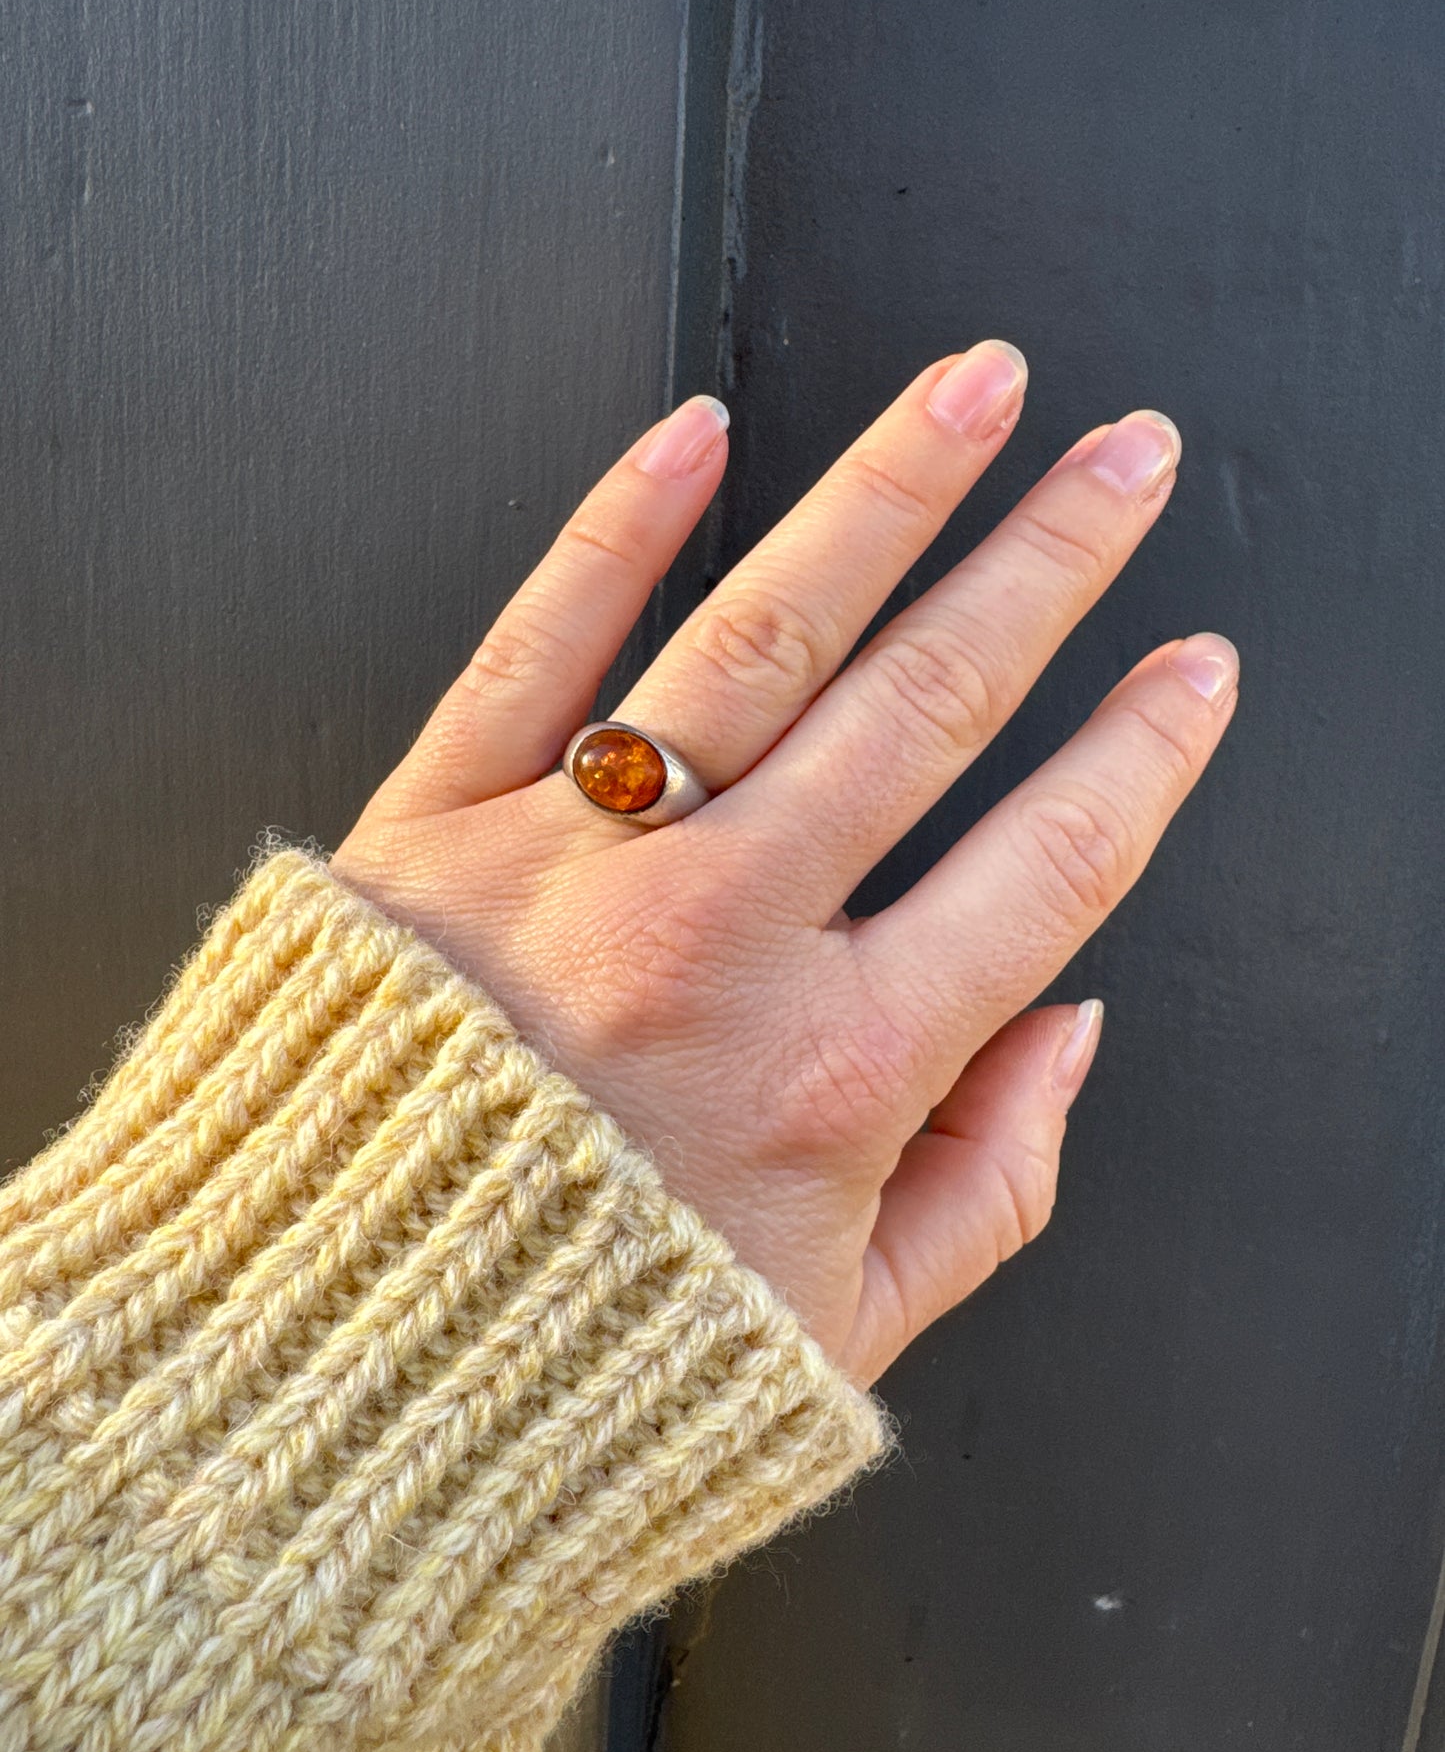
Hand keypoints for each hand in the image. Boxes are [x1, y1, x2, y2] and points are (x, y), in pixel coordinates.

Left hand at [331, 344, 1236, 1384]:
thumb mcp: (838, 1329)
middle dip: (1055, 564)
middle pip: (931, 705)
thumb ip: (991, 1185)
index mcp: (835, 1069)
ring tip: (975, 389)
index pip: (1047, 865)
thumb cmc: (575, 1351)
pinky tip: (700, 433)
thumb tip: (1070, 1030)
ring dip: (890, 493)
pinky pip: (538, 641)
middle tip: (1127, 462)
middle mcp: (720, 943)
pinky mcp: (434, 824)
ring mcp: (574, 864)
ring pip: (765, 635)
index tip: (1192, 672)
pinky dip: (619, 526)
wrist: (322, 1362)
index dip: (1146, 752)